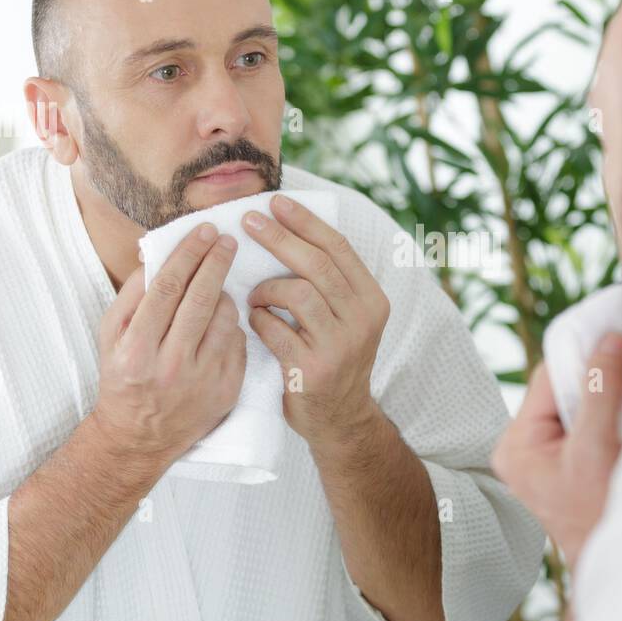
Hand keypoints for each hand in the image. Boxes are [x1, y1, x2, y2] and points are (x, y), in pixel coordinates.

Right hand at [90, 223, 246, 470]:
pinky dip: (232, 326)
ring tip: (218, 287)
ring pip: (225, 320)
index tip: (204, 232)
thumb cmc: (123, 378)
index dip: (189, 255)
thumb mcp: (110, 337)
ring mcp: (203, 381)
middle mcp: (171, 366)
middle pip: (201, 300)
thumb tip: (157, 256)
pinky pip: (238, 343)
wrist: (139, 438)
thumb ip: (131, 295)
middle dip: (216, 262)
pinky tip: (221, 322)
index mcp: (137, 349)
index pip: (168, 289)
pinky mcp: (227, 391)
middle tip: (227, 240)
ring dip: (225, 295)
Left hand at [241, 195, 390, 456]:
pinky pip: (275, 329)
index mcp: (372, 300)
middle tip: (249, 222)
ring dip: (265, 288)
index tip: (276, 202)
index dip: (305, 221)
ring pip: (296, 293)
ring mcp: (340, 345)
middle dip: (279, 238)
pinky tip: (255, 322)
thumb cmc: (332, 357)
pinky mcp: (313, 369)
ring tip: (254, 295)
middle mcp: (363, 320)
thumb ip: (330, 282)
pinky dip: (258, 320)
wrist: (340, 418)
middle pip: (316, 265)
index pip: (339, 248)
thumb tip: (291, 228)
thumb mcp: (347, 318)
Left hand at [491, 333, 621, 573]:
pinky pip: (586, 421)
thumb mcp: (597, 447)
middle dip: (594, 373)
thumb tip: (607, 339)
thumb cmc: (599, 516)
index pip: (545, 380)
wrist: (617, 562)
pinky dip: (608, 409)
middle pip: (560, 390)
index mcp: (515, 445)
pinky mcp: (569, 463)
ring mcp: (546, 457)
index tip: (612, 331)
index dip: (579, 355)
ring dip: (604, 391)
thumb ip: (600, 391)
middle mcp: (523, 448)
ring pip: (576, 404)